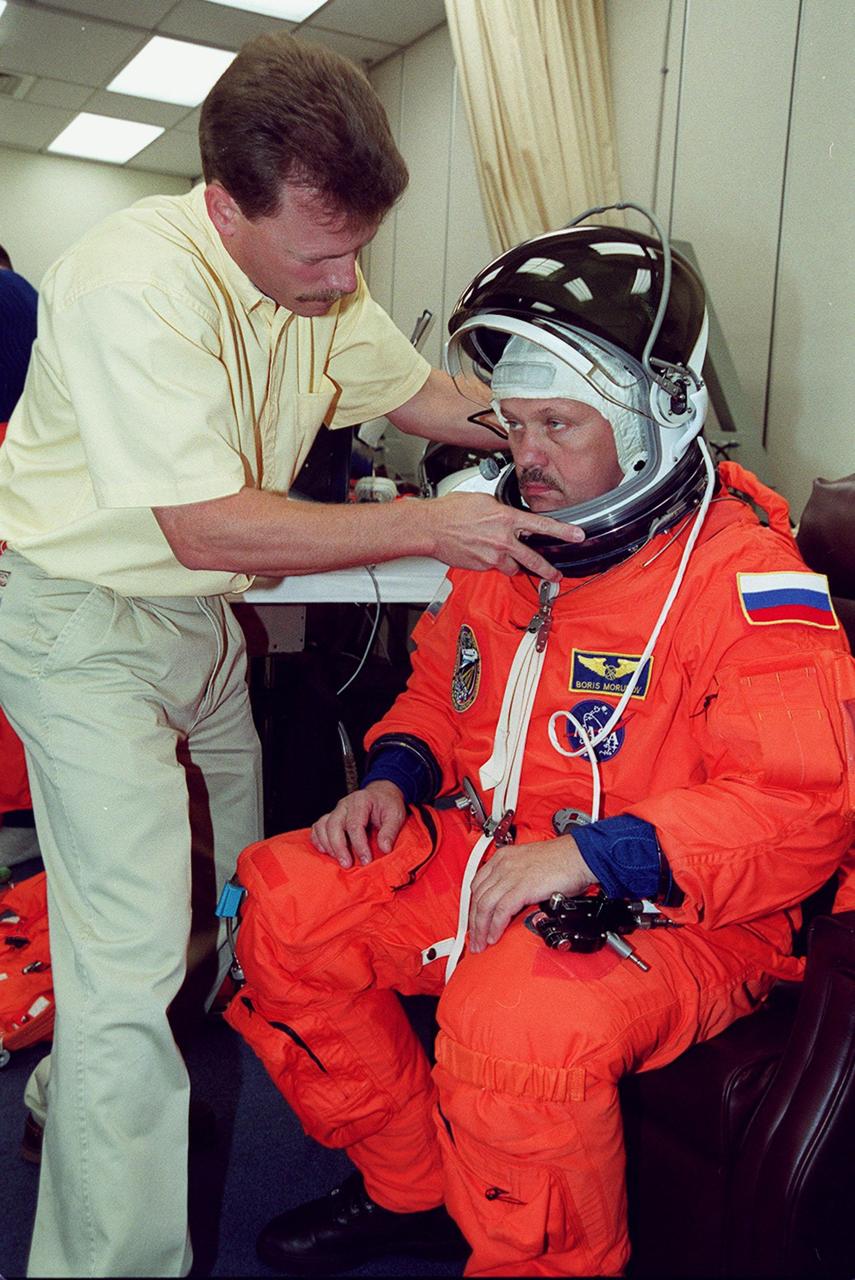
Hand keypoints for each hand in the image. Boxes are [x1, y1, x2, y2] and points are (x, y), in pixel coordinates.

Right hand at [310, 781, 406, 867]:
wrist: (381, 794)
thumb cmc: (388, 805)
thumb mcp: (396, 815)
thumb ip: (390, 831)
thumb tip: (384, 849)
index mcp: (361, 801)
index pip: (355, 824)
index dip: (359, 845)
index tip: (366, 860)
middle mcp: (344, 804)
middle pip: (334, 825)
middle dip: (339, 847)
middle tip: (347, 864)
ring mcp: (336, 810)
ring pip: (323, 826)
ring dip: (328, 845)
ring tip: (338, 861)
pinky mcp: (331, 817)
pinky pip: (318, 827)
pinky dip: (318, 840)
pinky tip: (326, 852)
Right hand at [427, 493, 583, 581]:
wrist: (431, 528)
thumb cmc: (451, 511)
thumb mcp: (483, 501)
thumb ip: (502, 510)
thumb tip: (510, 516)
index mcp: (507, 519)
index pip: (543, 526)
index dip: (563, 532)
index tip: (578, 536)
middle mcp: (503, 540)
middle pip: (534, 559)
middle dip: (548, 570)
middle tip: (556, 575)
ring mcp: (492, 557)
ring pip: (513, 567)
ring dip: (513, 564)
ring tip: (506, 558)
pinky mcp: (482, 567)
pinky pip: (495, 568)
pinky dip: (494, 563)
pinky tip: (483, 553)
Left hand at [468, 836, 595, 951]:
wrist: (580, 856)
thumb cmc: (562, 861)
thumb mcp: (529, 865)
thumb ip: (516, 880)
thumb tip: (511, 902)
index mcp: (503, 858)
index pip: (477, 884)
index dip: (472, 906)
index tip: (474, 921)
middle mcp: (503, 865)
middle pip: (477, 897)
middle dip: (473, 921)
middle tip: (475, 939)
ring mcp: (511, 875)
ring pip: (485, 906)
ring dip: (480, 928)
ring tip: (482, 944)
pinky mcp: (522, 887)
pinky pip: (501, 911)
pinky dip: (495, 926)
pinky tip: (494, 936)